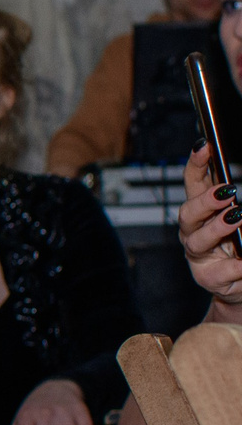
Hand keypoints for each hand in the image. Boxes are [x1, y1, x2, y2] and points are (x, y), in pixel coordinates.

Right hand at [180, 142, 241, 317]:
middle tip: (227, 193)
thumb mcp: (241, 222)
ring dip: (217, 228)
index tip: (204, 146)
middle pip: (188, 213)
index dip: (196, 164)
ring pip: (197, 240)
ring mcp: (198, 255)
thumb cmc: (241, 248)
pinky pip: (221, 271)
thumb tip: (238, 198)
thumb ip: (236, 208)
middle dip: (204, 201)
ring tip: (237, 218)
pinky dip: (236, 265)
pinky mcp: (208, 278)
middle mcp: (194, 231)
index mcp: (203, 212)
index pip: (194, 183)